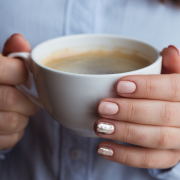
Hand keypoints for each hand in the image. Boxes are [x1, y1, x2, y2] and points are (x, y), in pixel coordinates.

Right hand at [0, 34, 36, 149]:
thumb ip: (8, 53)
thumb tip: (20, 40)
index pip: (7, 70)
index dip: (21, 73)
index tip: (22, 76)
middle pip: (11, 99)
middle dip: (26, 100)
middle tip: (27, 100)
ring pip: (12, 122)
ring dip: (22, 118)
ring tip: (17, 112)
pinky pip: (9, 140)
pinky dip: (16, 133)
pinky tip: (10, 124)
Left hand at [95, 45, 179, 168]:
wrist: (179, 121)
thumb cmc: (169, 96)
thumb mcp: (173, 79)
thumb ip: (173, 67)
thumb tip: (169, 51)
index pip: (174, 88)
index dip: (148, 87)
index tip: (120, 85)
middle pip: (163, 115)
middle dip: (130, 111)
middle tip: (102, 107)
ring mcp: (179, 142)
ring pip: (155, 139)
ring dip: (124, 133)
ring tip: (99, 126)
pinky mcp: (168, 157)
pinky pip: (148, 160)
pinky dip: (124, 156)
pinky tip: (103, 148)